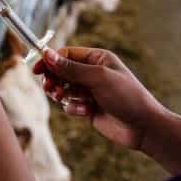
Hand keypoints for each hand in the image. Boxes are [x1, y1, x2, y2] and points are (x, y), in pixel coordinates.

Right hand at [33, 47, 163, 149]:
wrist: (143, 127)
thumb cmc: (126, 96)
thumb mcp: (98, 78)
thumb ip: (70, 68)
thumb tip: (47, 54)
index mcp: (96, 58)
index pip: (66, 54)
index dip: (50, 61)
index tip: (37, 69)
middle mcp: (92, 72)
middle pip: (61, 71)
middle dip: (54, 80)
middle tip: (49, 88)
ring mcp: (89, 90)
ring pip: (63, 88)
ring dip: (62, 94)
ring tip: (62, 99)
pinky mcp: (88, 107)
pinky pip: (70, 105)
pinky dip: (74, 108)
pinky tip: (86, 112)